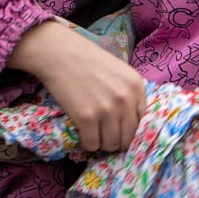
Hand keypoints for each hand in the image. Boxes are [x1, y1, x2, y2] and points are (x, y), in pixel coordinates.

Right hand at [9, 19, 146, 153]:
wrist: (59, 53)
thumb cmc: (86, 59)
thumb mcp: (118, 71)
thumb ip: (127, 92)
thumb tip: (127, 120)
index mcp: (137, 87)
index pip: (140, 122)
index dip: (127, 129)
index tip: (117, 130)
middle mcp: (125, 100)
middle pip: (127, 137)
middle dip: (116, 141)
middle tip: (104, 138)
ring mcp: (106, 110)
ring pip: (110, 144)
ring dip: (101, 144)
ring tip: (93, 137)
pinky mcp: (86, 117)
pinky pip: (92, 144)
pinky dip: (87, 144)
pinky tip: (83, 136)